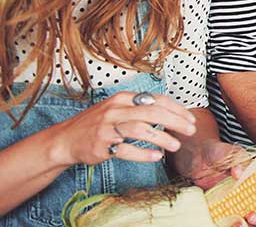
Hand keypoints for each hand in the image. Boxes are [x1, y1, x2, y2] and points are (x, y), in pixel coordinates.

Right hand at [45, 91, 196, 167]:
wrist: (65, 139)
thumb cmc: (97, 124)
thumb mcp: (117, 109)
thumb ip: (140, 108)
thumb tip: (170, 112)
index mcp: (123, 98)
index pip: (156, 100)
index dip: (176, 109)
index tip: (190, 119)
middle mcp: (115, 110)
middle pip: (152, 112)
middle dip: (175, 121)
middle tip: (190, 130)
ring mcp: (107, 127)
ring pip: (140, 130)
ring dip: (162, 138)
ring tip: (176, 146)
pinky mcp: (101, 145)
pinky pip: (126, 150)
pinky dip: (143, 154)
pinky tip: (156, 157)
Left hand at [179, 140, 255, 224]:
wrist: (197, 157)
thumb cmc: (219, 152)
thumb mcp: (232, 153)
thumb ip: (238, 161)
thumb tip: (239, 173)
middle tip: (253, 217)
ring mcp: (242, 203)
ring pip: (254, 222)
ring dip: (251, 226)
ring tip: (240, 222)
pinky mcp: (226, 210)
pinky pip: (234, 222)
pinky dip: (234, 225)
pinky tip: (230, 223)